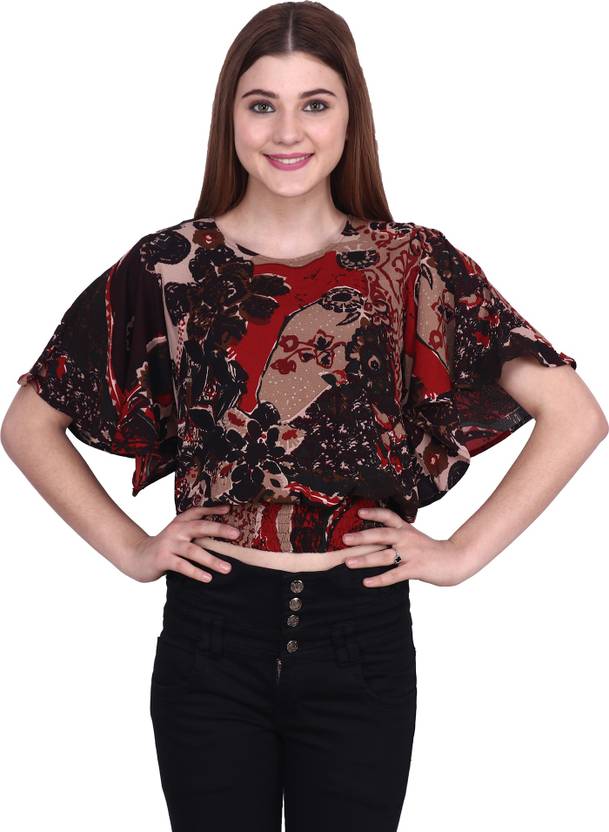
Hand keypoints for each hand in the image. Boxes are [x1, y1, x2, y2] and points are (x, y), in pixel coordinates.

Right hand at [122, 505, 240, 583]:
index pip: (197, 511)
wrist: (136, 557)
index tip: (229, 509)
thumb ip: (195, 532)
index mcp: (180, 522)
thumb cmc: (165, 547)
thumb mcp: (178, 534)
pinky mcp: (163, 559)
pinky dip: (195, 572)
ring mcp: (169, 545)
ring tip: (227, 568)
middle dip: (219, 530)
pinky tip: (208, 578)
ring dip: (211, 560)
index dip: (213, 509)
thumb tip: (223, 532)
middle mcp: (176, 530)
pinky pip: (182, 566)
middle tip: (237, 534)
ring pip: (193, 550)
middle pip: (199, 527)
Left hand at [341, 507, 476, 587]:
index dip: (374, 513)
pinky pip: (394, 575)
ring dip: (364, 559)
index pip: (389, 516)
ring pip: (384, 556)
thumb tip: (371, 538)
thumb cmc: (430, 550)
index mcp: (406, 529)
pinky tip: (366, 582)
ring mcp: (411, 554)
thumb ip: (396, 535)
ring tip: (348, 563)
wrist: (456, 559)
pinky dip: (379, 579)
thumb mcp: (413, 537)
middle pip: (382, 534)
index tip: (358, 512)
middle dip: (362, 537)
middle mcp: (407, 538)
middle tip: (344, 538)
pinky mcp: (416, 569)